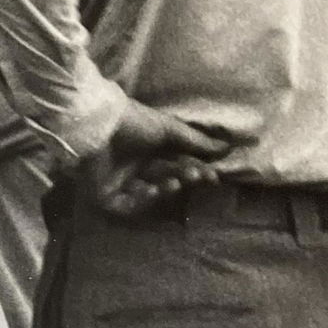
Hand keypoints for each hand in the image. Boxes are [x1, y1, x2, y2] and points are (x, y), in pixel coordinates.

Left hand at [85, 100, 234, 218]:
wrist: (100, 123)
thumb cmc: (133, 121)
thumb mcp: (169, 130)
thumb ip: (196, 142)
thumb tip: (227, 149)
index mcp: (148, 151)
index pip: (177, 166)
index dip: (196, 171)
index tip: (213, 176)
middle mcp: (135, 168)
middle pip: (166, 180)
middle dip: (184, 179)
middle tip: (197, 175)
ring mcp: (119, 183)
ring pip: (149, 195)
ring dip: (166, 190)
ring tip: (175, 181)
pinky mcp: (105, 196)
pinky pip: (128, 206)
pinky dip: (143, 201)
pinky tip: (153, 190)